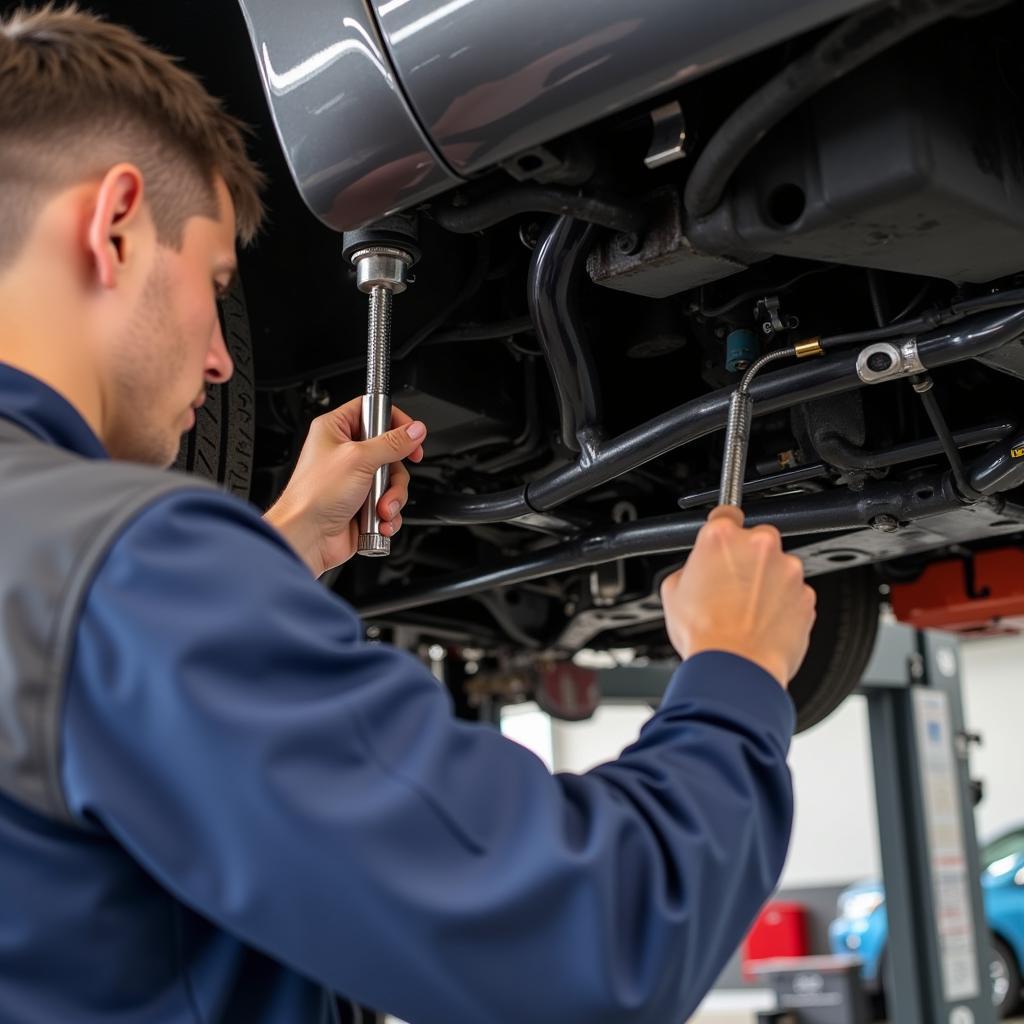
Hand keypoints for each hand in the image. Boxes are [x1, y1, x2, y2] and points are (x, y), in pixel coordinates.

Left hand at [264, 399, 426, 575]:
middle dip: (395, 473)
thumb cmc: (315, 495)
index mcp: (336, 430)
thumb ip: (392, 443)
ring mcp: (355, 480)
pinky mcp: (363, 503)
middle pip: (390, 450)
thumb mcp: (359, 459)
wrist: (307, 536)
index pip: (372, 410)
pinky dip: (389, 514)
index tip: (411, 434)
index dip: (394, 420)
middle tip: (389, 480)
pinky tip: (379, 520)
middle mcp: (346, 453)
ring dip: (393, 498)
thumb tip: (415, 431)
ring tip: (381, 508)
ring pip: (393, 480)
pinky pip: (390, 502)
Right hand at [660, 506, 816, 686]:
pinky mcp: (806, 596)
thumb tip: (697, 571)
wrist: (735, 668)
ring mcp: (788, 570)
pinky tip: (762, 622)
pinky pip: (794, 593)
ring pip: (779, 567)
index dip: (722, 528)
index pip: (726, 512)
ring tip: (746, 611)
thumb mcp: (673, 592)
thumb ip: (690, 569)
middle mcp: (760, 545)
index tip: (722, 538)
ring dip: (766, 582)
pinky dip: (782, 604)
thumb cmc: (704, 634)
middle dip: (747, 557)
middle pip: (758, 538)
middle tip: (731, 585)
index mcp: (721, 537)